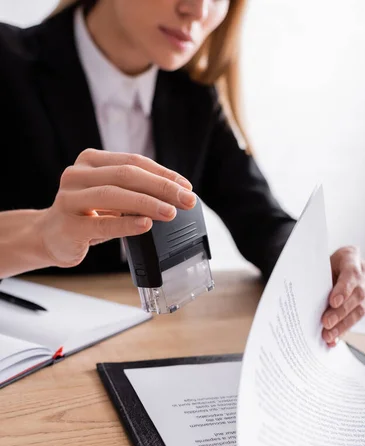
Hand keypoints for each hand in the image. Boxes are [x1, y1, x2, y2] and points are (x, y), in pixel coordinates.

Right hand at [37, 149, 196, 267]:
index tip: (186, 187)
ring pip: (114, 196)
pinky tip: (146, 224)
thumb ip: (133, 192)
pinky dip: (126, 224)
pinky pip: (102, 224)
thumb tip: (176, 197)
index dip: (163, 173)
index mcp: (91, 161)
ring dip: (148, 204)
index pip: (133, 161)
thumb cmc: (86, 216)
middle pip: (126, 175)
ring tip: (171, 213)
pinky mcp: (68, 225)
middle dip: (162, 187)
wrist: (49, 237)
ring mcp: (69, 199)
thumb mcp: (110, 198)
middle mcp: (77, 174)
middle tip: (187, 201)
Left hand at [321, 246, 364, 346]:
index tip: (333, 302)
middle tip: (326, 322)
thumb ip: (315, 279)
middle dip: (341, 311)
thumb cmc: (321, 265)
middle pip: (357, 294)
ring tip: (328, 335)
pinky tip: (333, 340)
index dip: (343, 289)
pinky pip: (355, 319)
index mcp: (351, 257)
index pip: (351, 273)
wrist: (330, 267)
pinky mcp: (364, 304)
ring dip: (343, 324)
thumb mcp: (317, 266)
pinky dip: (343, 330)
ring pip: (360, 309)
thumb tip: (304, 299)